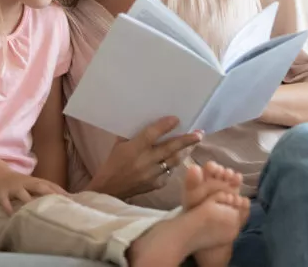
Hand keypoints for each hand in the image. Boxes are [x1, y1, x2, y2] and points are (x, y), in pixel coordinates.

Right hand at [0, 170, 67, 214]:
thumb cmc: (19, 183)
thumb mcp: (32, 184)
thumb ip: (44, 191)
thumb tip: (64, 200)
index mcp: (34, 181)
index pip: (50, 185)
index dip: (60, 191)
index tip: (72, 200)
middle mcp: (25, 183)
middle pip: (38, 186)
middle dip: (49, 193)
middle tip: (58, 203)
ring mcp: (13, 188)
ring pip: (22, 193)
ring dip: (28, 201)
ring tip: (36, 210)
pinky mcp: (1, 194)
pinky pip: (4, 201)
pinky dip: (8, 207)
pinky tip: (12, 215)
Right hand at [87, 116, 202, 198]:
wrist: (109, 189)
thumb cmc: (113, 163)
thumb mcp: (119, 145)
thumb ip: (134, 134)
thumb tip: (149, 120)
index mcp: (133, 149)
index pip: (151, 135)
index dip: (164, 126)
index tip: (177, 119)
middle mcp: (144, 162)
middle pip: (170, 148)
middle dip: (186, 140)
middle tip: (199, 133)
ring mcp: (152, 175)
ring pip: (174, 161)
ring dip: (185, 152)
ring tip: (194, 143)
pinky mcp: (156, 185)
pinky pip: (169, 173)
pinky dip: (175, 165)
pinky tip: (180, 158)